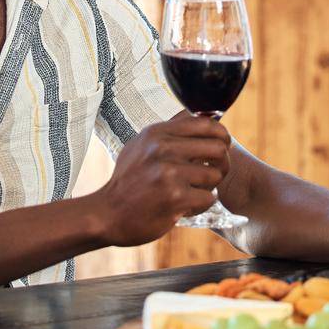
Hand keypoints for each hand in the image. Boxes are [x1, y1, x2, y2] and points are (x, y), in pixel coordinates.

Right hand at [91, 111, 231, 246]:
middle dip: (222, 163)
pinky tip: (186, 206)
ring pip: (216, 175)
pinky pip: (208, 198)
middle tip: (214, 172)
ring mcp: (169, 174)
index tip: (220, 147)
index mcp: (157, 134)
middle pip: (218, 148)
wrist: (106, 214)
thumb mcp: (140, 145)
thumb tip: (197, 114)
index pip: (206, 123)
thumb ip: (168, 130)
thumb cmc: (127, 181)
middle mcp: (163, 149)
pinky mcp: (175, 198)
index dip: (221, 135)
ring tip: (195, 191)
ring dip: (210, 187)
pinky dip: (201, 205)